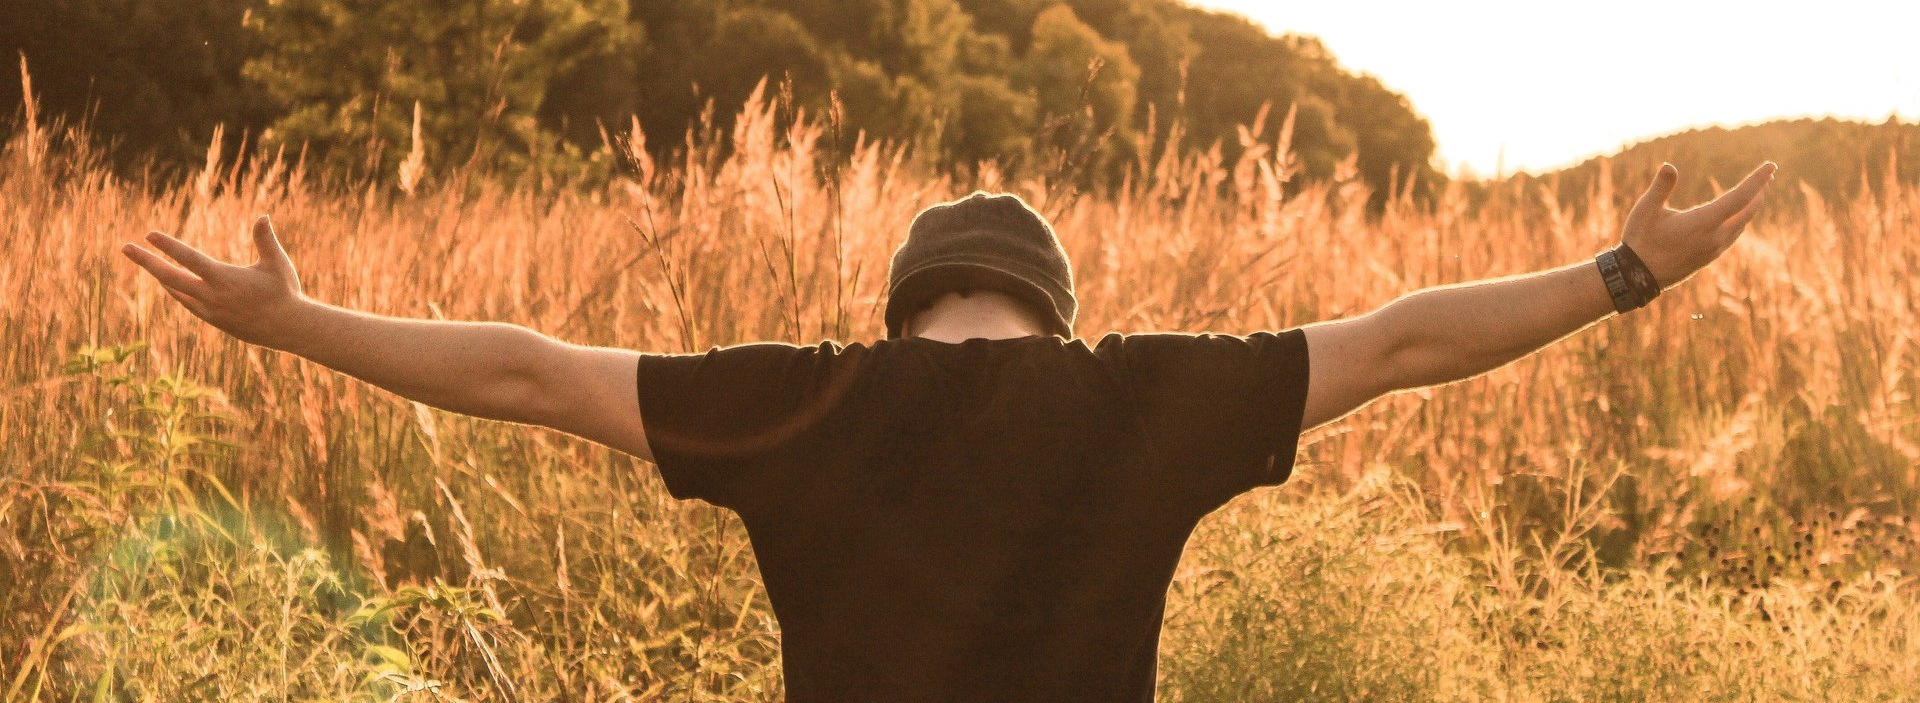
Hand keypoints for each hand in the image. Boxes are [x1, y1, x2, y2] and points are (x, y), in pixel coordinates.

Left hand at [121, 215, 308, 348]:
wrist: (289, 328)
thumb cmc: (285, 292)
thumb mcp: (277, 263)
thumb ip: (265, 239)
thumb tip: (262, 216)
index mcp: (224, 278)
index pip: (188, 258)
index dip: (167, 245)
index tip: (149, 234)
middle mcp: (212, 295)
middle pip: (169, 276)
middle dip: (146, 261)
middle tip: (125, 247)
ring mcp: (210, 310)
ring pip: (175, 291)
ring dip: (160, 275)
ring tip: (147, 263)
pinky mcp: (214, 320)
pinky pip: (187, 303)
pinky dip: (176, 291)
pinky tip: (170, 285)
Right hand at [1621, 161, 1776, 287]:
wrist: (1637, 278)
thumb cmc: (1640, 240)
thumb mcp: (1645, 210)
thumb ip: (1660, 187)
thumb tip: (1669, 166)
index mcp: (1703, 222)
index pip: (1740, 197)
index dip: (1757, 180)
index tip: (1771, 166)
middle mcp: (1715, 237)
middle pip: (1748, 211)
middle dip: (1760, 191)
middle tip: (1769, 176)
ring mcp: (1714, 249)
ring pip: (1742, 224)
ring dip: (1751, 207)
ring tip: (1756, 193)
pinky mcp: (1709, 257)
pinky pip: (1733, 235)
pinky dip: (1741, 220)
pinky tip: (1737, 217)